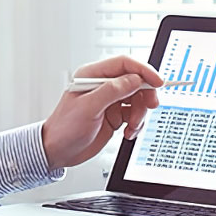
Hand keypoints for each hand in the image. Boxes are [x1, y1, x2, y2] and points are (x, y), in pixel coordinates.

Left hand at [41, 55, 162, 168]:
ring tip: (132, 126)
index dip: (143, 71)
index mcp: (93, 75)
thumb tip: (134, 79)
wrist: (58, 151)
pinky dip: (137, 123)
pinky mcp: (115, 115)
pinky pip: (135, 114)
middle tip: (150, 106)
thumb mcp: (88, 107)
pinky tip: (129, 132)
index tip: (157, 82)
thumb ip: (112, 91)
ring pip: (138, 98)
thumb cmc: (64, 128)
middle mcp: (103, 85)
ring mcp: (110, 100)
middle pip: (135, 81)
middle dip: (145, 94)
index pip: (124, 64)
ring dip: (141, 113)